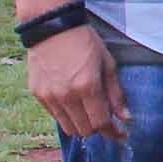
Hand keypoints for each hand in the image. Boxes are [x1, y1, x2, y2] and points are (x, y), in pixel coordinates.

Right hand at [25, 20, 126, 140]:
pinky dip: (67, 116)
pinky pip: (55, 116)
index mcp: (87, 87)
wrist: (52, 27)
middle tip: (106, 120)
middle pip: (85, 130)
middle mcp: (66, 96)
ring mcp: (49, 96)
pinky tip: (75, 104)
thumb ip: (116, 94)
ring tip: (90, 113)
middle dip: (98, 129)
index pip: (101, 123)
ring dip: (82, 125)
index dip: (113, 132)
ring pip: (68, 127)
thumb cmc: (85, 42)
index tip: (121, 133)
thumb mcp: (108, 64)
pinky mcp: (37, 94)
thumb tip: (125, 117)